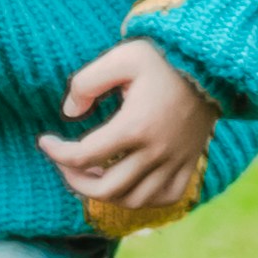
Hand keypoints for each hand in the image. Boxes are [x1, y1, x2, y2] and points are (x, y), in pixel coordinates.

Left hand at [38, 38, 212, 230]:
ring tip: (93, 174)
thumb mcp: (121, 57)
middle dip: (75, 180)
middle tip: (65, 163)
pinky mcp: (189, 163)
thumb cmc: (162, 58)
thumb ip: (87, 82)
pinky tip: (128, 183)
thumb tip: (69, 112)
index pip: (83, 156)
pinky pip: (167, 198)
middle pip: (106, 188)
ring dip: (106, 194)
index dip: (56, 152)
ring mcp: (176, 161)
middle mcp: (156, 152)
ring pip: (135, 200)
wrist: (211, 63)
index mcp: (134, 126)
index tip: (45, 141)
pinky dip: (143, 198)